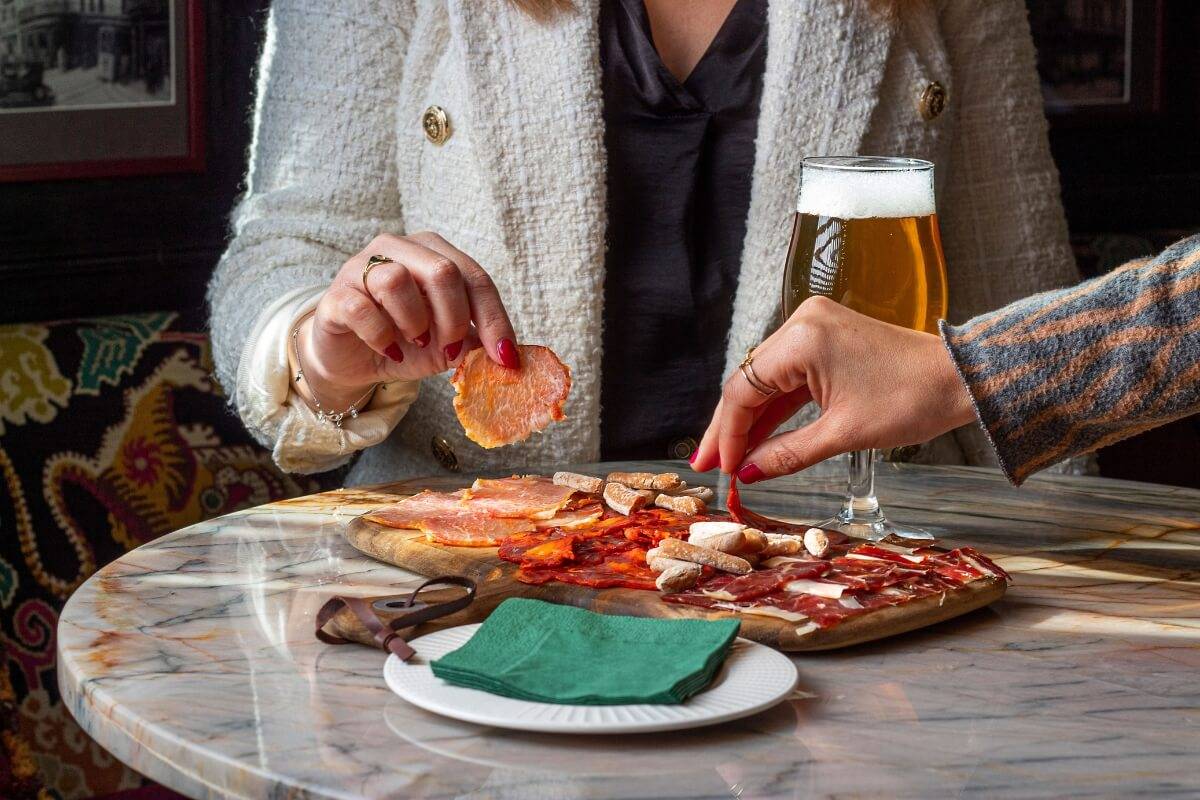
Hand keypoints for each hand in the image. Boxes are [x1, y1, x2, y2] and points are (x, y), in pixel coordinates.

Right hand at [293, 232, 518, 410]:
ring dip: (415, 322)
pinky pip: (362, 309)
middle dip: (455, 319)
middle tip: (451, 348)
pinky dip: (381, 335)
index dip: (495, 318)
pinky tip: (389, 350)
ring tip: (415, 342)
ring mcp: (362, 267)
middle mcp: (399, 249)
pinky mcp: (336, 295)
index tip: (506, 357)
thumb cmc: (404, 342)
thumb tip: (506, 354)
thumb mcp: (447, 345)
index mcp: (434, 253)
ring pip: (396, 280)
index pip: (475, 277)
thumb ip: (474, 341)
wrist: (352, 359)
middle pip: (441, 271)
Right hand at [690, 296, 976, 481]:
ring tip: (726, 457)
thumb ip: (787, 453)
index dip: (727, 432)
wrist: (960, 377)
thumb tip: (747, 473)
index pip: (744, 389)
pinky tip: (758, 438)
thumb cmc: (910, 400)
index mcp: (802, 338)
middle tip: (706, 463)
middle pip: (748, 382)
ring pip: (766, 381)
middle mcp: (801, 323)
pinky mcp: (826, 338)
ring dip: (750, 420)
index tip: (719, 467)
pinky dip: (776, 408)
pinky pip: (788, 376)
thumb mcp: (843, 434)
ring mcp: (813, 327)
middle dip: (729, 427)